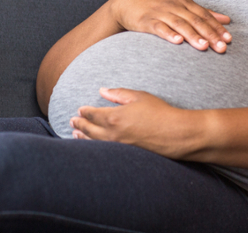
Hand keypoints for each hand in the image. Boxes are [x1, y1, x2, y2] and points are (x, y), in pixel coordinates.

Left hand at [70, 88, 202, 159]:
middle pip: (89, 130)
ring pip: (93, 144)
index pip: (92, 114)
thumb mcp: (139, 97)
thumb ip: (118, 93)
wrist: (175, 134)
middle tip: (72, 122)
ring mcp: (118, 147)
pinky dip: (94, 148)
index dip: (84, 112)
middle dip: (79, 125)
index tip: (80, 110)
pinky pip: (103, 152)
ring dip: (82, 138)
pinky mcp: (124, 156)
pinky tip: (92, 147)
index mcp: (114, 117)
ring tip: (75, 135)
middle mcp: (112, 134)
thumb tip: (103, 91)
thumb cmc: (159, 112)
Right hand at [109, 0, 231, 52]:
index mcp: (184, 1)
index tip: (228, 40)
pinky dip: (169, 34)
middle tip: (221, 48)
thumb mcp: (180, 3)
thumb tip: (227, 20)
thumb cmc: (157, 3)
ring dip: (193, 35)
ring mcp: (160, 12)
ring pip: (179, 24)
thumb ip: (203, 12)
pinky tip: (177, 42)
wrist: (127, 0)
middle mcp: (174, 5)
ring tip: (204, 47)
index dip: (216, 27)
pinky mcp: (146, 21)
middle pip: (195, 20)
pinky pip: (159, 27)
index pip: (204, 15)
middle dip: (209, 34)